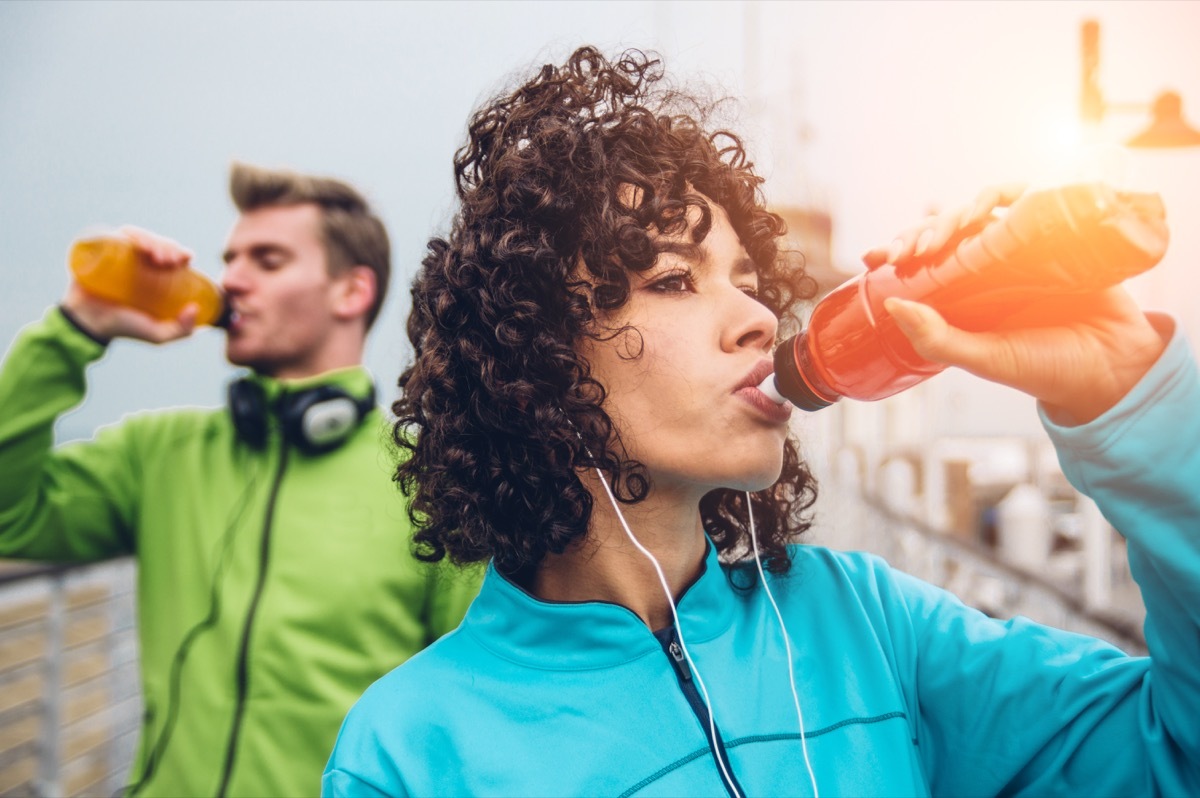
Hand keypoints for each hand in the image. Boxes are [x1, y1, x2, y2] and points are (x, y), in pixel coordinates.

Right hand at [62, 226, 199, 343]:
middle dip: (169, 246)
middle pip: (158, 243)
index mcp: (156, 274)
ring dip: (151, 239)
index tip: (185, 260)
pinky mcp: (101, 249)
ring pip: (140, 237)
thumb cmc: (124, 327)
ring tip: (155, 255)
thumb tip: (195, 308)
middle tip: (170, 260)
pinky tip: (138, 245)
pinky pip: (116, 235)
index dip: (181, 252)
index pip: (173, 256)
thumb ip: (182, 330)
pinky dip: (131, 235)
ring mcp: (119, 254)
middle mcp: (139, 261)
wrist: (89, 324)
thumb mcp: (158, 335)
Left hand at [869, 185, 1167, 424]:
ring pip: (985, 210)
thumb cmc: (1046, 369)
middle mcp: (990, 267)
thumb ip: (938, 340)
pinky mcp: (1059, 238)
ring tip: (959, 225)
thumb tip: (891, 306)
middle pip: (948, 229)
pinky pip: (1034, 204)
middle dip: (926, 230)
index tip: (876, 256)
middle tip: (918, 247)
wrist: (1114, 368)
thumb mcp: (985, 359)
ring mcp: (1024, 250)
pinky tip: (1005, 201)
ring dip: (966, 209)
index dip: (899, 249)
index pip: (923, 260)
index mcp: (965, 294)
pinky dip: (1016, 195)